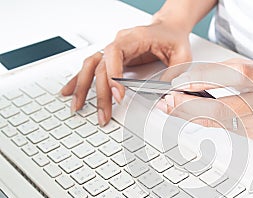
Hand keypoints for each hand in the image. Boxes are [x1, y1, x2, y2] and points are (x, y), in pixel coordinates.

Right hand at [60, 20, 191, 125]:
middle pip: (101, 67)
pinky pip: (91, 68)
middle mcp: (119, 43)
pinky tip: (70, 91)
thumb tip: (165, 93)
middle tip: (103, 114)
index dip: (113, 75)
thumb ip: (174, 73)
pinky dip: (79, 80)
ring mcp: (113, 51)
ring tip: (77, 106)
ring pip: (91, 67)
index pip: (115, 55)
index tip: (117, 95)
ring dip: (82, 87)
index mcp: (134, 38)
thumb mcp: (181, 54)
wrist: (168, 28)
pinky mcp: (112, 59)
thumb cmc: (173, 38)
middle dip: (100, 93)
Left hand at [161, 59, 252, 138]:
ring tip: (173, 109)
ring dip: (193, 117)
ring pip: (221, 123)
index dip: (205, 81)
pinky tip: (192, 118)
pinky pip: (228, 130)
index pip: (234, 77)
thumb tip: (195, 82)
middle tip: (168, 102)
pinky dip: (208, 122)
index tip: (181, 83)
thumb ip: (230, 73)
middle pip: (223, 108)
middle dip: (190, 107)